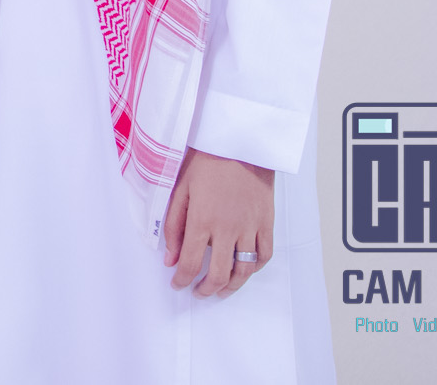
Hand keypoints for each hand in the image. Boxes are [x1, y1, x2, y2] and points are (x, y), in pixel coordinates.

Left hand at [162, 148, 273, 297]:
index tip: (177, 284)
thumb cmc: (205, 162)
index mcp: (202, 220)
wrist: (239, 143)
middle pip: (220, 274)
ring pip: (244, 270)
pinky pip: (264, 255)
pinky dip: (255, 268)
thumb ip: (173, 226)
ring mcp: (250, 227)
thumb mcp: (180, 190)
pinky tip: (244, 269)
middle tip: (199, 292)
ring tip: (221, 290)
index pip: (191, 263)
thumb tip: (170, 259)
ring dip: (232, 286)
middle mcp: (227, 229)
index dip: (182, 280)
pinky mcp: (266, 223)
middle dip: (207, 290)